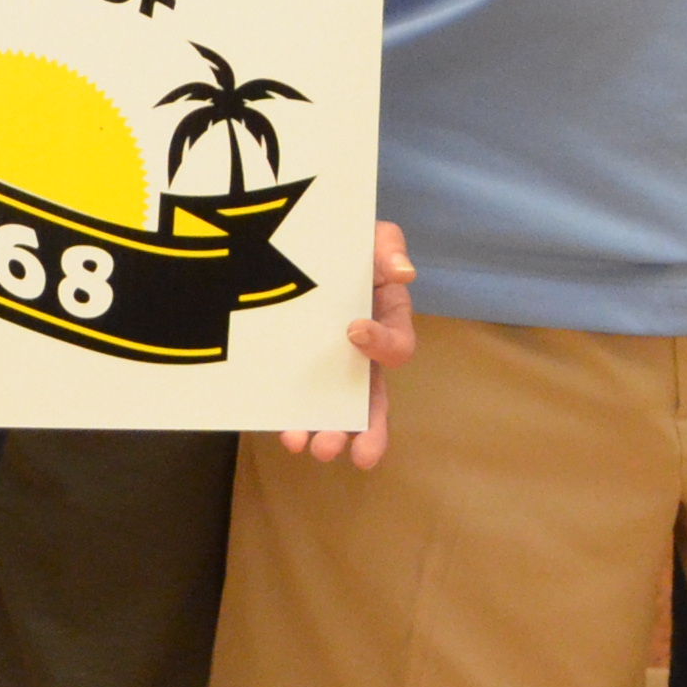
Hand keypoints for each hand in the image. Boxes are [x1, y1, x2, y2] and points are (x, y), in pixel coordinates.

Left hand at [280, 220, 411, 467]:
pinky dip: (293, 417)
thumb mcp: (371, 236)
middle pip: (373, 400)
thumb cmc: (347, 244)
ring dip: (328, 432)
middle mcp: (365, 355)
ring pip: (338, 409)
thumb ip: (389, 247)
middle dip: (364, 429)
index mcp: (389, 324)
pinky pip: (302, 399)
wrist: (307, 247)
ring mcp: (333, 367)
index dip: (381, 343)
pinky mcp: (301, 370)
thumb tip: (404, 272)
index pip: (396, 346)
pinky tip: (282, 430)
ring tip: (308, 448)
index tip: (353, 331)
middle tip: (349, 450)